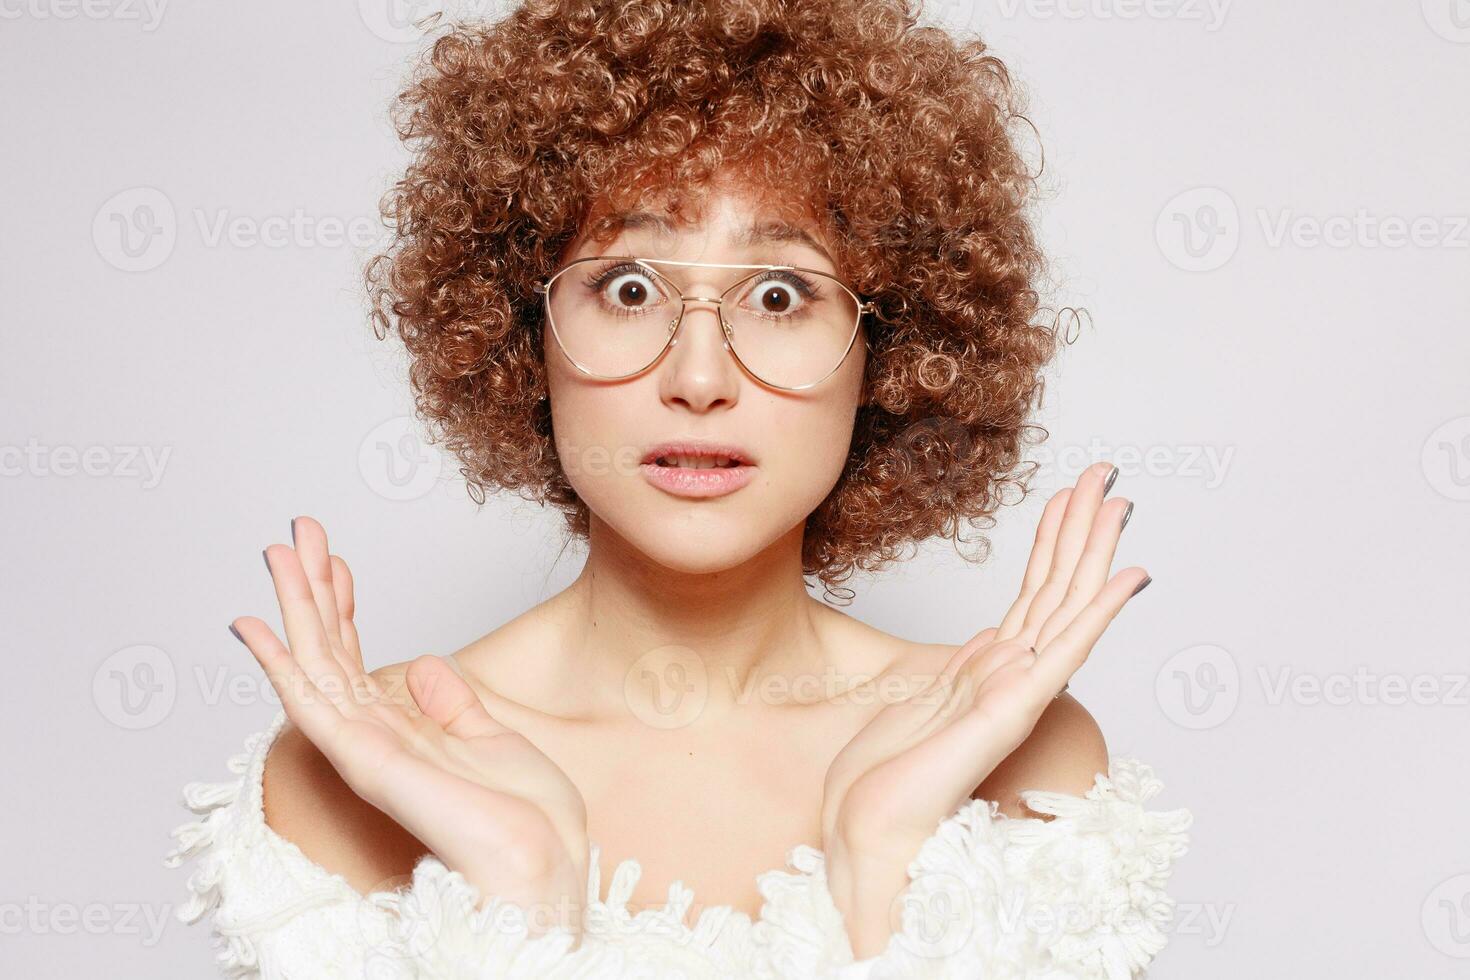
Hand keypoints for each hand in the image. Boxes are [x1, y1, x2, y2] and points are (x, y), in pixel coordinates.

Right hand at [230, 516, 589, 933]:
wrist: (541, 861)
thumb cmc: (524, 820)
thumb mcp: (492, 737)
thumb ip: (452, 703)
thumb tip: (423, 664)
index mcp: (403, 729)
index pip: (358, 656)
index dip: (344, 604)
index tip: (334, 558)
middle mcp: (374, 736)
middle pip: (329, 649)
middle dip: (313, 587)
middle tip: (298, 531)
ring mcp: (363, 747)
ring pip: (315, 661)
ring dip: (293, 605)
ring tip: (276, 551)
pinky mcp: (362, 758)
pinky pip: (310, 703)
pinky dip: (279, 664)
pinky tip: (255, 627)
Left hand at [820, 462, 1148, 954]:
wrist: (869, 823)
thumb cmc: (884, 776)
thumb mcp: (917, 700)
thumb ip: (957, 669)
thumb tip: (986, 641)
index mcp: (990, 667)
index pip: (1034, 592)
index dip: (1054, 541)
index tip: (1070, 496)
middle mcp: (1013, 672)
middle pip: (1057, 584)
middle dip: (1079, 525)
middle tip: (1105, 473)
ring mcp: (1020, 688)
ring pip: (1067, 602)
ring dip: (1094, 547)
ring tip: (1118, 499)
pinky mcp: (1017, 706)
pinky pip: (1067, 647)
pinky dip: (1100, 609)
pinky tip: (1130, 576)